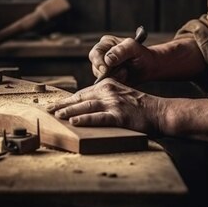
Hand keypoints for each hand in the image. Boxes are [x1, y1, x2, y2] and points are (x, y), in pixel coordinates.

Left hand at [46, 79, 161, 134]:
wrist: (159, 111)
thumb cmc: (139, 106)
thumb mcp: (120, 94)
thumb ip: (104, 97)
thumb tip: (84, 106)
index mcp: (107, 84)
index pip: (82, 93)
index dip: (67, 100)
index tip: (55, 105)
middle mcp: (108, 92)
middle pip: (80, 98)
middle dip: (63, 105)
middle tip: (48, 110)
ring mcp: (114, 103)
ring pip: (86, 106)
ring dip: (69, 111)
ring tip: (57, 115)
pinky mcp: (119, 116)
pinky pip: (99, 118)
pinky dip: (85, 119)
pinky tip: (75, 122)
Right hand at [89, 34, 155, 84]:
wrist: (148, 67)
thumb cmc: (142, 54)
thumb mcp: (134, 48)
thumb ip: (121, 50)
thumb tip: (107, 59)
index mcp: (105, 43)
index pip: (95, 53)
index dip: (99, 62)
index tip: (106, 70)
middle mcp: (102, 55)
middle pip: (95, 67)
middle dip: (107, 73)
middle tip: (122, 72)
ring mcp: (103, 68)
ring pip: (100, 78)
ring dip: (113, 78)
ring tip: (125, 73)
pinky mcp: (107, 79)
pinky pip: (106, 85)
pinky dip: (115, 83)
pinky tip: (124, 78)